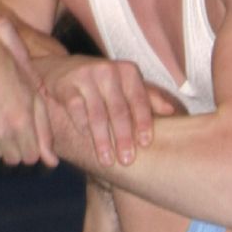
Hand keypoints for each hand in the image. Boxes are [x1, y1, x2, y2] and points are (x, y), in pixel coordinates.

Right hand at [0, 21, 56, 166]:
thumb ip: (45, 134)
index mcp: (20, 122)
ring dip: (1, 143)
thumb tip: (52, 164)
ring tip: (1, 119)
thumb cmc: (13, 76)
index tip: (31, 136)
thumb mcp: (35, 100)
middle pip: (14, 159)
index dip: (33, 148)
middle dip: (18, 149)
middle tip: (16, 128)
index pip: (31, 158)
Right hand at [38, 53, 172, 168]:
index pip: (139, 99)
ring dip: (102, 139)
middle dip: (123, 137)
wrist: (59, 70)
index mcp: (128, 72)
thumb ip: (147, 97)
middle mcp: (108, 71)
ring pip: (97, 113)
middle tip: (127, 161)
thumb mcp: (125, 86)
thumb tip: (171, 111)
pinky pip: (76, 109)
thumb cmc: (100, 84)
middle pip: (119, 109)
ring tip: (106, 160)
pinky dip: (82, 125)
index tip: (145, 144)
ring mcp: (86, 76)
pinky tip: (85, 139)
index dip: (143, 122)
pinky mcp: (66, 84)